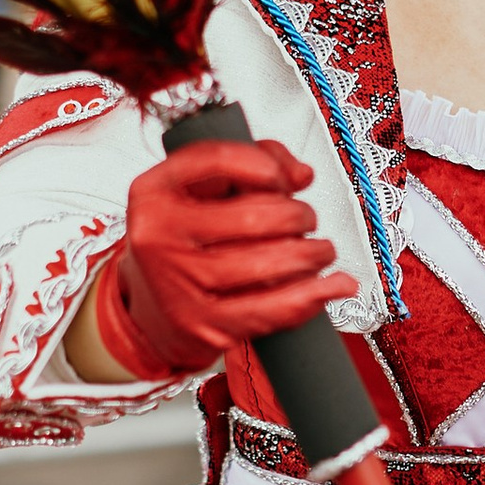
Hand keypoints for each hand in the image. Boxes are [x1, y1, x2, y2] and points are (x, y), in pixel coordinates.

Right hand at [85, 141, 354, 381]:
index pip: (214, 159)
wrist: (153, 306)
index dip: (264, 165)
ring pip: (267, 265)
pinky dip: (310, 297)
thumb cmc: (185, 239)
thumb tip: (300, 175)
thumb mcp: (203, 190)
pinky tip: (330, 287)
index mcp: (153, 193)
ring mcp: (178, 285)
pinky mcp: (203, 325)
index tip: (283, 178)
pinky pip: (269, 311)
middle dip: (297, 216)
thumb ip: (253, 164)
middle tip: (306, 219)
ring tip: (320, 251)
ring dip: (311, 255)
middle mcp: (158, 237)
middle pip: (252, 217)